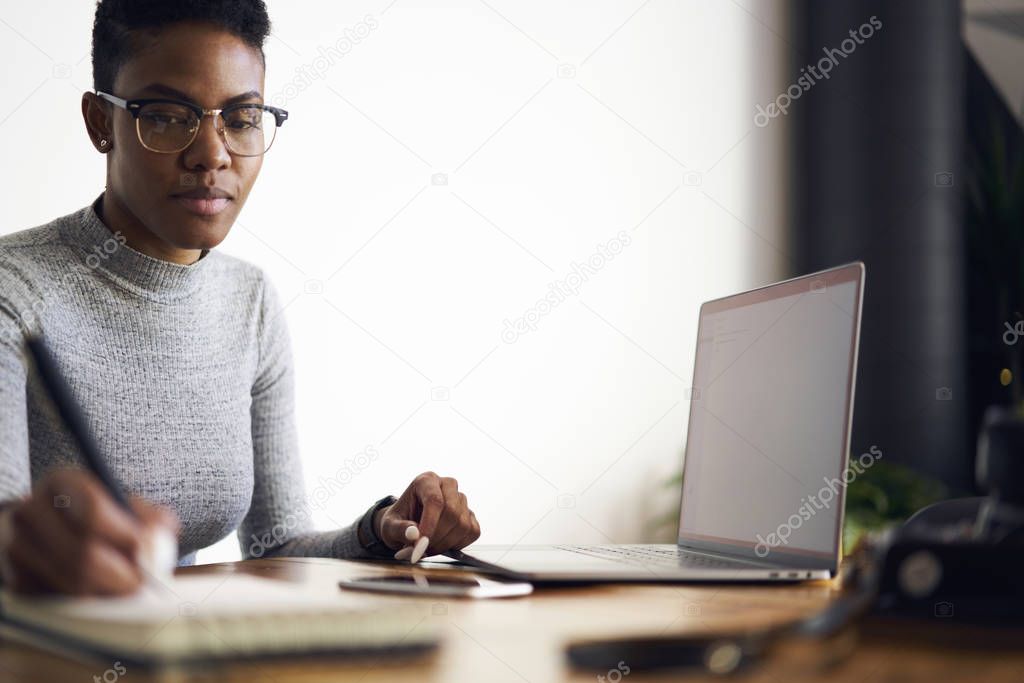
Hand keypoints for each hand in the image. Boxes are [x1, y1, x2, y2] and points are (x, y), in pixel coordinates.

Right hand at [0, 469, 178, 594]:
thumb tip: (162, 532)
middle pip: (81, 553)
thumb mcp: (124, 503)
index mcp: (63, 482)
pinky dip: (84, 600)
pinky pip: (56, 598)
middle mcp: (32, 510)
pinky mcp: (15, 577)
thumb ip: (149, 515)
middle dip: (120, 574)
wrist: (53, 527)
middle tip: (140, 581)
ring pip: (70, 582)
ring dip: (106, 590)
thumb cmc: (100, 514)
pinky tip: (97, 589)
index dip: (125, 535)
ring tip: (124, 585)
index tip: (145, 550)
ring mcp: (19, 545)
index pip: (93, 511)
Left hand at [376, 472, 479, 557]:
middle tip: (421, 550)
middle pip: (452, 513)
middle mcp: (447, 485)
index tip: (420, 544)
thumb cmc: (398, 521)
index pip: (435, 500)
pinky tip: (442, 544)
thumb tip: (414, 535)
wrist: (407, 526)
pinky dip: (458, 544)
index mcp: (426, 481)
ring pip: (463, 525)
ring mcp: (461, 500)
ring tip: (428, 548)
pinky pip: (473, 532)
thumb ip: (399, 529)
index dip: (430, 524)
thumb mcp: (389, 526)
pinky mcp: (470, 515)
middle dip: (436, 537)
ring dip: (445, 544)